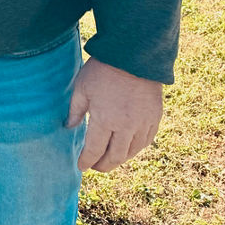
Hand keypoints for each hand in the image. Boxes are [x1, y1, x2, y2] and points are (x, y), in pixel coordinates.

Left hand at [66, 56, 163, 171]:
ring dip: (120, 159)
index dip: (86, 161)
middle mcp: (126, 127)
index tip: (81, 166)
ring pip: (132, 152)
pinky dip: (135, 148)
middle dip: (103, 165)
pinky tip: (127, 148)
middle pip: (115, 157)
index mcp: (105, 120)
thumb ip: (75, 111)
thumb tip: (69, 127)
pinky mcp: (155, 118)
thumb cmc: (102, 71)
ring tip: (109, 159)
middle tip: (95, 167)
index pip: (94, 150)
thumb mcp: (81, 88)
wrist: (134, 57)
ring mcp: (143, 124)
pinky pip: (146, 141)